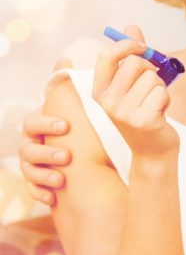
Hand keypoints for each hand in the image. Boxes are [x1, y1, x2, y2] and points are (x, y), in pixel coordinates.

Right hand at [19, 58, 73, 204]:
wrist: (89, 157)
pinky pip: (32, 189)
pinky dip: (40, 192)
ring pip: (28, 168)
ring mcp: (32, 164)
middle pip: (27, 147)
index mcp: (40, 124)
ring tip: (61, 176)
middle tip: (66, 155)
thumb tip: (64, 57)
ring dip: (43, 172)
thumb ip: (69, 85)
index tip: (67, 126)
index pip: (34, 121)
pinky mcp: (38, 182)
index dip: (47, 123)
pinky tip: (52, 196)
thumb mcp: (77, 108)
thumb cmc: (79, 127)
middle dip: (46, 151)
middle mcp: (32, 143)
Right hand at [93, 25, 178, 159]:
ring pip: (152, 78)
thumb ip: (132, 55)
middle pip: (135, 64)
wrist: (153, 150)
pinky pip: (162, 92)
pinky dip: (166, 99)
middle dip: (151, 69)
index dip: (127, 44)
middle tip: (152, 84)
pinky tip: (160, 112)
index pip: (107, 55)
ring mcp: (124, 113)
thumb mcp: (133, 84)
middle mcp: (107, 102)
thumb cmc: (144, 111)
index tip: (143, 46)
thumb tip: (131, 27)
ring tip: (154, 102)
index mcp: (100, 90)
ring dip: (160, 87)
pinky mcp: (144, 121)